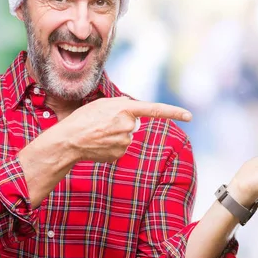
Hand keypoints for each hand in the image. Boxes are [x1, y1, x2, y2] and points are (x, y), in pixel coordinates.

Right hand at [56, 97, 191, 162]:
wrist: (68, 140)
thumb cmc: (83, 118)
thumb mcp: (103, 103)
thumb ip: (122, 105)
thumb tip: (134, 112)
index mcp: (125, 109)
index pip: (155, 110)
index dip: (174, 113)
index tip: (189, 116)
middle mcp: (128, 126)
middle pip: (133, 123)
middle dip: (122, 122)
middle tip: (103, 123)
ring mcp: (125, 142)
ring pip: (127, 136)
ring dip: (116, 134)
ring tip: (98, 133)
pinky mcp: (120, 154)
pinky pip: (121, 147)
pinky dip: (112, 145)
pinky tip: (99, 143)